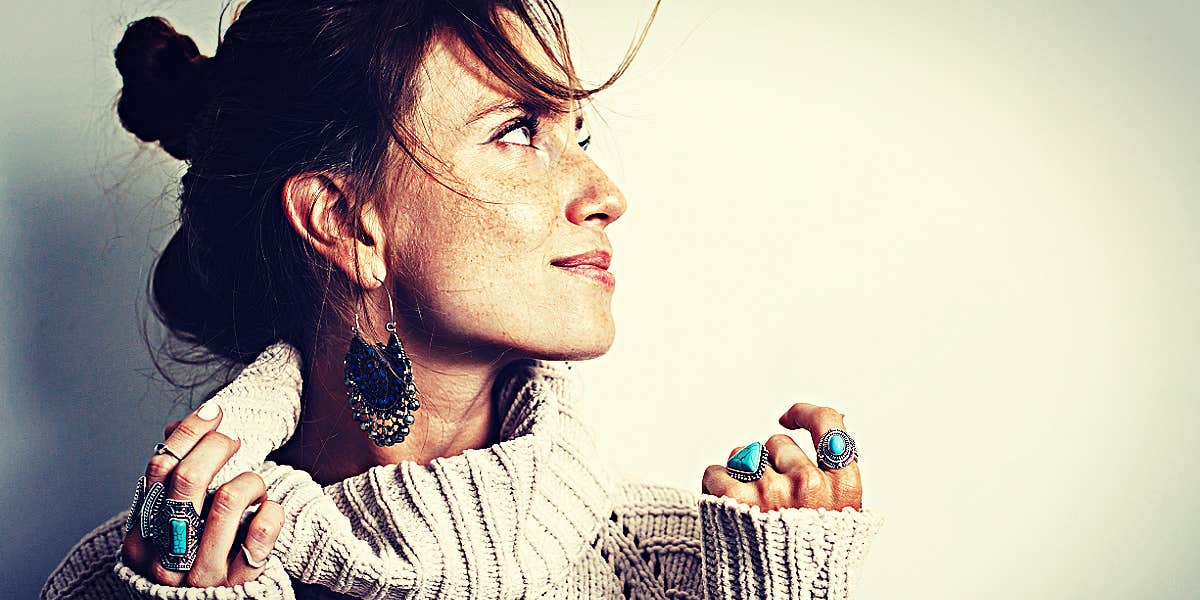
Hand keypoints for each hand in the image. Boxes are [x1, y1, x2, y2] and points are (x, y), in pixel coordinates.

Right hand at [119, 401, 284, 585]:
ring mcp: (204, 573)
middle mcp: (167, 556)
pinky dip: (272, 510)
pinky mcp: (241, 582)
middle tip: (233, 439)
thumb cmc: (189, 563)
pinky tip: (268, 510)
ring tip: (253, 484)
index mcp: (142, 537)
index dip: (188, 432)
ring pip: (229, 499)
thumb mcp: (168, 529)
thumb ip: (170, 486)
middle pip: (188, 479)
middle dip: (217, 445)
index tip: (213, 413)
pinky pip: (263, 529)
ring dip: (249, 479)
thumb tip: (173, 427)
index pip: (159, 469)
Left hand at [702, 403, 862, 511]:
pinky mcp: (736, 502)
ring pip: (743, 454)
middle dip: (768, 463)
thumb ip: (837, 477)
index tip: (788, 418)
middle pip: (776, 443)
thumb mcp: (843, 522)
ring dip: (740, 473)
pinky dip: (715, 486)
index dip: (805, 413)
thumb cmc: (809, 565)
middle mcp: (809, 486)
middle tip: (769, 500)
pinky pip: (716, 471)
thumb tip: (837, 423)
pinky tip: (726, 510)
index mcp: (843, 488)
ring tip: (748, 509)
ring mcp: (772, 492)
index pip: (830, 425)